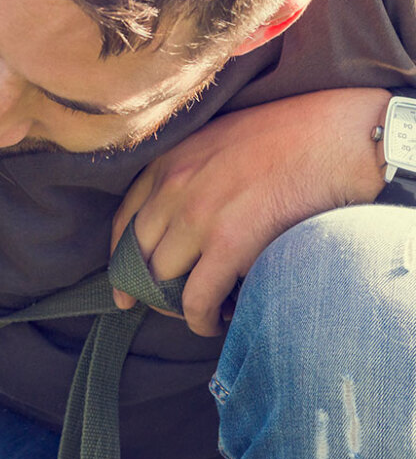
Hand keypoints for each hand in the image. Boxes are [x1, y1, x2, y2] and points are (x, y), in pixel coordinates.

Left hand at [111, 87, 388, 336]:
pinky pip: (197, 298)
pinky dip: (201, 319)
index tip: (122, 287)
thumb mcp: (219, 141)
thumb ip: (192, 175)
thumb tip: (181, 223)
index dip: (120, 260)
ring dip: (176, 306)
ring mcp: (198, 215)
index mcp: (168, 160)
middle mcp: (173, 187)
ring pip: (163, 280)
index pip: (124, 221)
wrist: (338, 135)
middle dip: (147, 289)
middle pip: (138, 255)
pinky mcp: (230, 243)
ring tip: (200, 313)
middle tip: (166, 308)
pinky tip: (216, 323)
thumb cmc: (290, 136)